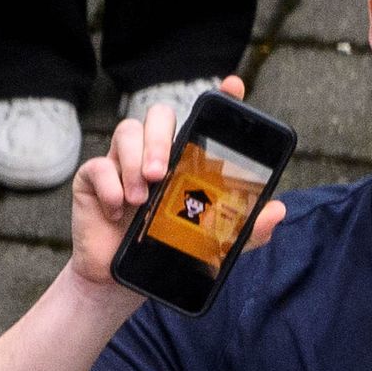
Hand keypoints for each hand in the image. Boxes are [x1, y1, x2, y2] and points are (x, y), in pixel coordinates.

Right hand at [66, 75, 279, 298]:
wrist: (119, 284)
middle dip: (159, 138)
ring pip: (127, 132)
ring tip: (141, 199)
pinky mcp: (93, 179)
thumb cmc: (165, 251)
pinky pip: (99, 165)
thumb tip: (278, 211)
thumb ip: (244, 229)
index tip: (233, 86)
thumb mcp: (212, 244)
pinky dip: (110, 187)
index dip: (219, 97)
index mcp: (184, 159)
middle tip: (161, 173)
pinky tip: (117, 210)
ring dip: (134, 163)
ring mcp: (122, 162)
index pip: (201, 118)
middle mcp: (153, 152)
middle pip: (158, 114)